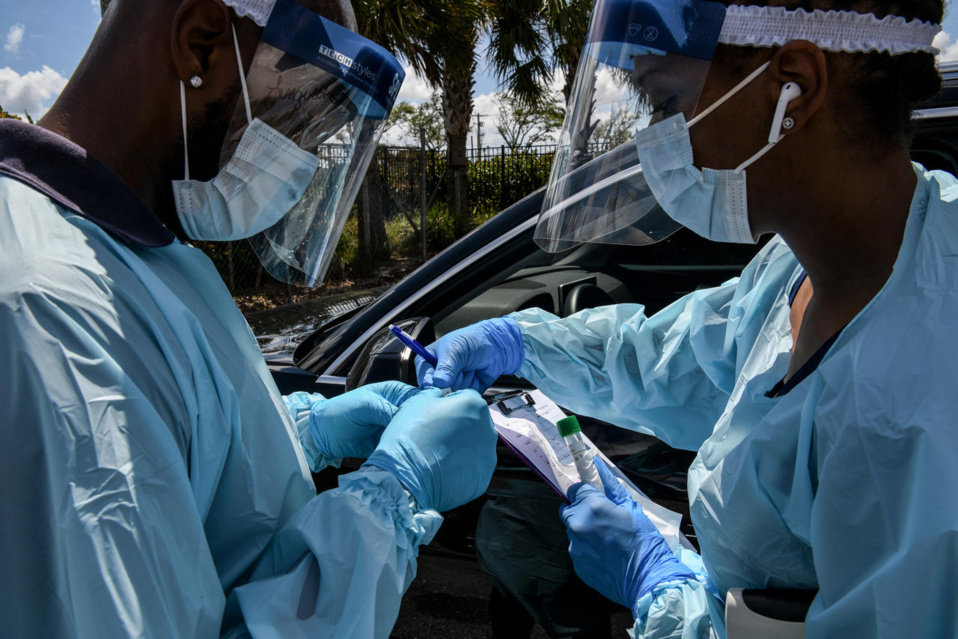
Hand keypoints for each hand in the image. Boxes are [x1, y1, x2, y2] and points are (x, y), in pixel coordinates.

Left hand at [308, 381, 420, 460]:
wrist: (322, 435)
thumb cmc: (339, 412)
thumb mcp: (364, 405)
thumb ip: (386, 409)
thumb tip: (407, 419)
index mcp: (393, 392)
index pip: (417, 397)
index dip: (426, 406)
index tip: (433, 418)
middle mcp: (396, 408)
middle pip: (417, 416)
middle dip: (422, 425)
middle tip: (428, 435)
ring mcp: (392, 426)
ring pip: (411, 432)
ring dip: (415, 439)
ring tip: (421, 446)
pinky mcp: (388, 442)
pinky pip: (402, 445)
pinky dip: (405, 449)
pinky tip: (411, 453)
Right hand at [364, 388, 497, 511]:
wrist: (405, 479)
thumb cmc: (410, 438)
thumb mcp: (417, 402)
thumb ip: (435, 394)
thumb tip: (440, 397)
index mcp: (474, 405)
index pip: (466, 396)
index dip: (450, 403)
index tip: (437, 414)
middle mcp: (487, 429)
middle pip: (475, 422)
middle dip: (459, 426)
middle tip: (436, 435)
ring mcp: (487, 456)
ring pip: (476, 445)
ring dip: (461, 447)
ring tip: (438, 454)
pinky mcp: (483, 478)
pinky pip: (474, 467)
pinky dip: (462, 467)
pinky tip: (444, 469)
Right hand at [415, 317, 523, 391]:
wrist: (497, 347)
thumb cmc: (474, 340)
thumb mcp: (457, 348)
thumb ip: (447, 365)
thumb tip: (439, 382)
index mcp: (430, 359)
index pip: (422, 374)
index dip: (429, 380)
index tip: (439, 382)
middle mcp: (438, 374)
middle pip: (435, 389)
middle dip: (449, 383)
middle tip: (461, 370)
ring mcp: (451, 384)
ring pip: (449, 395)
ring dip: (462, 384)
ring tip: (469, 370)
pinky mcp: (463, 392)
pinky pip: (462, 399)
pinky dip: (470, 391)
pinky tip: (475, 378)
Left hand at [560, 459, 695, 615]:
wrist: (648, 580)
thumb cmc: (644, 541)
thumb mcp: (632, 507)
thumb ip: (611, 485)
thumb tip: (597, 463)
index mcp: (592, 507)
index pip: (575, 489)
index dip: (586, 494)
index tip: (596, 499)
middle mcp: (578, 524)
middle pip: (568, 509)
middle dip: (581, 511)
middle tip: (603, 520)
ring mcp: (575, 546)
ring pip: (573, 530)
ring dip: (585, 531)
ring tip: (608, 541)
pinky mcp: (577, 564)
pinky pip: (578, 549)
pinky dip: (588, 549)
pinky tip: (606, 555)